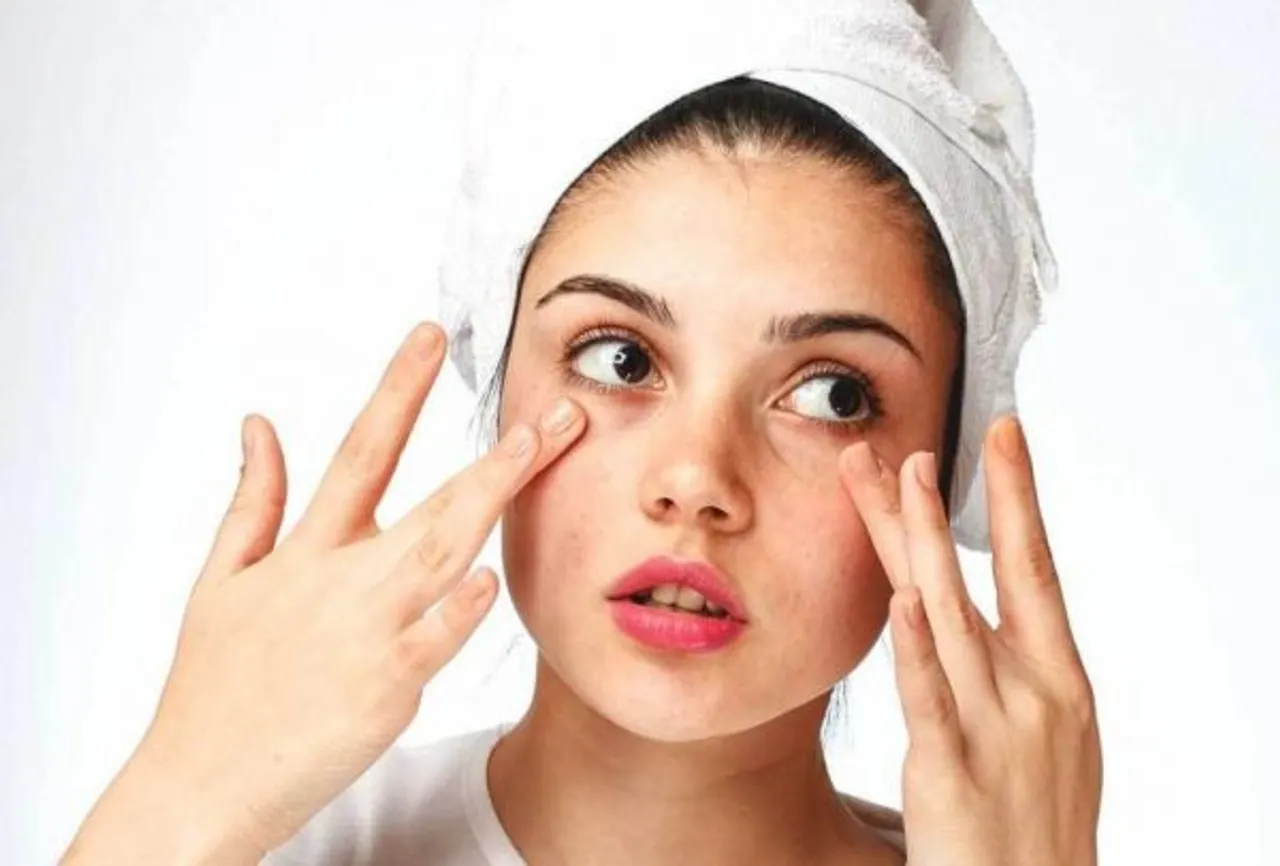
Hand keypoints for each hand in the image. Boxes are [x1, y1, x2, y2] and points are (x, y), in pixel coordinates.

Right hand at [62, 322, 585, 863]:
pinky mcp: (383, 686)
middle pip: (431, 497)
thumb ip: (253, 500)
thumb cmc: (212, 684)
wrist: (198, 784)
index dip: (398, 388)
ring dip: (494, 497)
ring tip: (542, 453)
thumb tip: (258, 422)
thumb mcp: (219, 580)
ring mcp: (367, 630)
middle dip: (497, 451)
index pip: (362, 449)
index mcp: (306, 549)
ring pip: (443, 550)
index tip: (432, 337)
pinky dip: (459, 608)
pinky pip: (433, 639)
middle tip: (554, 409)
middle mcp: (342, 578)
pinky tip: (488, 576)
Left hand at [840, 416, 1101, 865]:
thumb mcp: (1046, 730)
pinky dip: (917, 646)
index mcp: (1058, 676)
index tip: (1002, 434)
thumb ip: (1011, 665)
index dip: (1017, 495)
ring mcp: (995, 730)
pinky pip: (930, 698)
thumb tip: (971, 603)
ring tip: (898, 480)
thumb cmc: (1036, 818)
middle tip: (913, 443)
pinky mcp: (951, 772)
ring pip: (952, 619)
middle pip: (981, 578)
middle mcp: (1032, 692)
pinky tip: (904, 598)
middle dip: (943, 508)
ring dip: (921, 543)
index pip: (1035, 565)